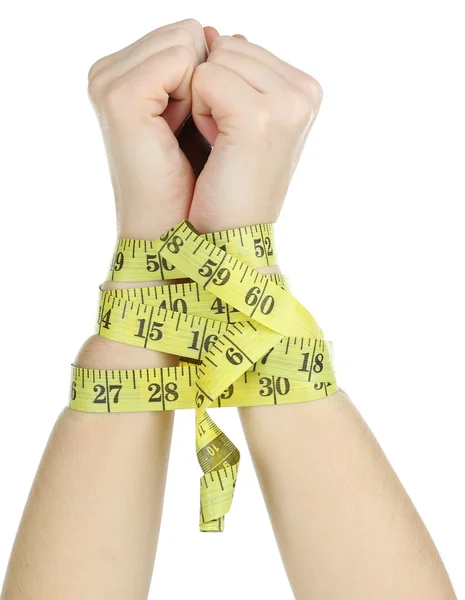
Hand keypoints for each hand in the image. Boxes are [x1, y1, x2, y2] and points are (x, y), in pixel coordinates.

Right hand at [87, 18, 207, 239]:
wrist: (185, 229)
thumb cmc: (203, 182)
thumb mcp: (211, 119)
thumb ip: (210, 72)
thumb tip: (225, 33)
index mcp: (127, 73)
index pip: (188, 34)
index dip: (214, 76)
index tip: (203, 124)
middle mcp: (113, 71)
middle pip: (190, 31)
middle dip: (211, 79)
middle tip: (197, 130)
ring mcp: (111, 82)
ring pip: (187, 39)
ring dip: (206, 88)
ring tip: (186, 132)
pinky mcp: (121, 98)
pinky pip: (181, 61)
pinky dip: (197, 97)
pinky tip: (180, 130)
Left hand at [189, 31, 322, 231]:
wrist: (228, 233)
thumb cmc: (227, 182)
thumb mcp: (238, 120)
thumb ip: (236, 73)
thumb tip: (210, 32)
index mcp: (304, 89)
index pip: (239, 45)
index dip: (220, 87)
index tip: (232, 132)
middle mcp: (304, 91)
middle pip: (227, 46)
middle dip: (211, 89)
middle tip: (224, 140)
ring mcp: (287, 103)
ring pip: (214, 60)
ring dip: (203, 101)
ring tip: (222, 144)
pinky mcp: (259, 117)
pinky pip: (204, 79)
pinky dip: (198, 112)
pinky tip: (215, 144)